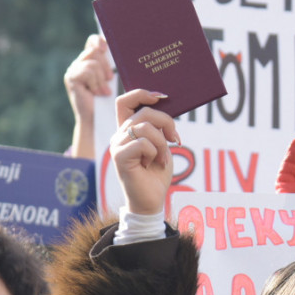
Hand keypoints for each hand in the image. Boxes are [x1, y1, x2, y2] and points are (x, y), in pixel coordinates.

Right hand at [65, 34, 113, 158]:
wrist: (99, 120)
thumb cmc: (110, 101)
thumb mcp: (115, 81)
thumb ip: (117, 67)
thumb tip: (133, 53)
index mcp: (90, 61)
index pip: (92, 41)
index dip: (99, 40)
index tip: (107, 46)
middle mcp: (79, 63)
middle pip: (94, 50)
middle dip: (105, 64)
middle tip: (110, 79)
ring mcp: (73, 70)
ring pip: (93, 62)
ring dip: (101, 77)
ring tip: (104, 91)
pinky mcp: (71, 78)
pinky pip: (88, 71)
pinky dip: (96, 83)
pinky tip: (98, 93)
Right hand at [111, 89, 180, 215]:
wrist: (152, 200)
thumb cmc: (156, 173)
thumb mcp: (161, 145)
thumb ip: (158, 127)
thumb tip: (164, 105)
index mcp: (127, 130)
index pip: (125, 102)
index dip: (141, 94)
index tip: (161, 97)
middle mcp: (119, 135)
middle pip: (144, 112)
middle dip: (166, 122)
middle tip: (176, 139)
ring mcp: (117, 145)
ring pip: (145, 128)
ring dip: (162, 143)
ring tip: (162, 158)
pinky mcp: (119, 157)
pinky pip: (143, 143)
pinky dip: (154, 153)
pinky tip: (152, 164)